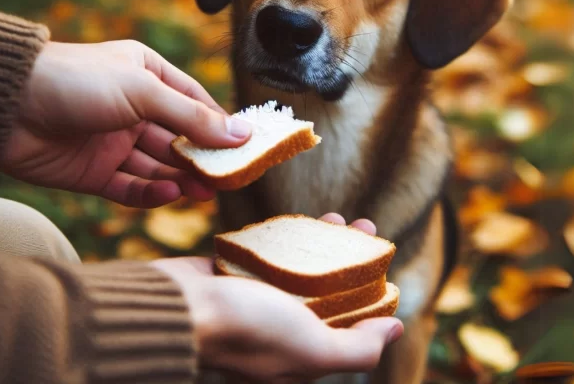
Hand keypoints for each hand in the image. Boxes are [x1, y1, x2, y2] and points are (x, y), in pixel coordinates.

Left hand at [0, 40, 252, 206]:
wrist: (4, 105)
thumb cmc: (75, 80)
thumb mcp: (143, 91)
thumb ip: (192, 118)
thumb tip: (242, 134)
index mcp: (146, 74)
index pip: (195, 104)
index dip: (221, 127)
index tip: (250, 149)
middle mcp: (131, 108)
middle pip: (179, 139)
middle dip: (204, 159)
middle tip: (231, 180)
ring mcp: (111, 141)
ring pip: (158, 166)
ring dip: (182, 179)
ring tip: (205, 192)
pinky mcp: (92, 172)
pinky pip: (130, 187)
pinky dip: (150, 194)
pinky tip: (169, 195)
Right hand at [152, 214, 403, 382]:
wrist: (177, 306)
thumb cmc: (246, 330)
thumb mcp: (314, 350)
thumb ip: (357, 348)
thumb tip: (395, 330)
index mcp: (299, 357)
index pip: (347, 328)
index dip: (371, 294)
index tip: (384, 261)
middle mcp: (279, 332)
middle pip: (327, 292)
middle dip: (351, 258)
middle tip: (366, 227)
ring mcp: (255, 303)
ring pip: (299, 269)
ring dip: (323, 242)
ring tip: (340, 217)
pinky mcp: (233, 277)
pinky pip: (268, 255)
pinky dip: (286, 238)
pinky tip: (300, 220)